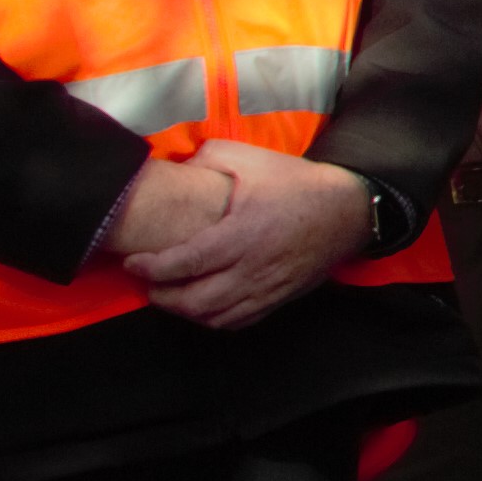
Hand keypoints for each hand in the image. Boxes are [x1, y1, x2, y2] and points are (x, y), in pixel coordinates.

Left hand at [119, 142, 369, 327]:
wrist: (348, 211)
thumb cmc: (298, 184)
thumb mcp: (252, 159)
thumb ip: (208, 158)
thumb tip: (177, 167)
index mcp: (242, 234)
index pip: (183, 263)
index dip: (151, 268)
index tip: (133, 262)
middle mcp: (252, 269)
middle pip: (194, 301)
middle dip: (162, 295)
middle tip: (147, 282)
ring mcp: (267, 288)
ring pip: (214, 317)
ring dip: (184, 311)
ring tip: (169, 295)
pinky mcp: (278, 298)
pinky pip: (238, 321)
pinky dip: (213, 319)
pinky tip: (203, 306)